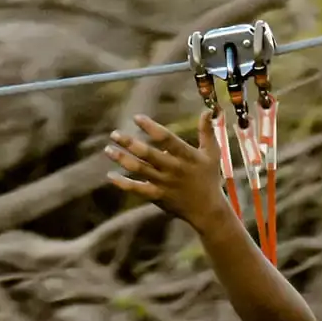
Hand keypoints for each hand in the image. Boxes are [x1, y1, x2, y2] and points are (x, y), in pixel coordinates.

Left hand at [107, 116, 224, 225]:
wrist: (207, 210)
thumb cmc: (209, 177)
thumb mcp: (212, 153)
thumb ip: (207, 131)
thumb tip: (208, 110)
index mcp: (186, 156)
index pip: (167, 138)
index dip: (151, 127)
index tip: (136, 118)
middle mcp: (173, 169)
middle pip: (148, 154)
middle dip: (130, 143)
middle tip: (114, 134)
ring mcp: (164, 183)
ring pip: (139, 169)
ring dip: (122, 159)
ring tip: (108, 149)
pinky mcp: (157, 196)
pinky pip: (137, 189)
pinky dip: (122, 183)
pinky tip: (110, 175)